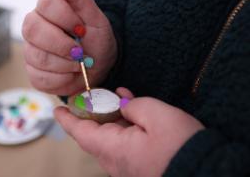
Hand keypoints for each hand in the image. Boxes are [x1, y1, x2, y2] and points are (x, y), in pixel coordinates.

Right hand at [22, 0, 116, 95]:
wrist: (98, 66)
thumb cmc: (96, 39)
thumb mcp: (93, 17)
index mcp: (49, 8)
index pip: (47, 2)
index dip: (66, 17)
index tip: (82, 28)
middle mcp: (34, 26)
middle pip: (32, 29)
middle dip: (62, 44)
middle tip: (80, 51)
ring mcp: (31, 50)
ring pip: (37, 56)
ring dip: (65, 64)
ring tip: (78, 63)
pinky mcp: (33, 72)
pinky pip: (40, 77)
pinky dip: (62, 80)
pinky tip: (70, 74)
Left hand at [55, 87, 204, 176]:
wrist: (205, 172)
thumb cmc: (180, 146)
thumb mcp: (156, 115)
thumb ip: (133, 106)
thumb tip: (122, 105)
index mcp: (113, 148)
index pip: (80, 132)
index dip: (68, 119)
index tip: (58, 109)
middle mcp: (114, 160)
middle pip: (94, 132)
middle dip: (91, 112)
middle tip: (91, 94)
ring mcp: (126, 164)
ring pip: (109, 135)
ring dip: (109, 115)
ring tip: (113, 96)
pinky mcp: (138, 163)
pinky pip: (123, 141)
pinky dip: (123, 123)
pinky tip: (129, 106)